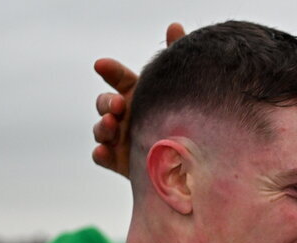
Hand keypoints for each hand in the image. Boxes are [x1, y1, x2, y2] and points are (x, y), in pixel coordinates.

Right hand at [92, 22, 185, 176]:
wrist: (196, 160)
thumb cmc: (186, 119)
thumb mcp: (181, 88)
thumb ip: (175, 57)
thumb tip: (174, 26)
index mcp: (136, 93)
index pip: (118, 78)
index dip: (110, 71)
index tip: (102, 65)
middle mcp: (124, 115)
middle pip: (104, 103)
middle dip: (105, 102)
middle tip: (117, 104)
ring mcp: (120, 139)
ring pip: (100, 129)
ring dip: (102, 126)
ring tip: (111, 124)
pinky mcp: (121, 162)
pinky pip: (102, 157)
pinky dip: (100, 153)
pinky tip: (103, 151)